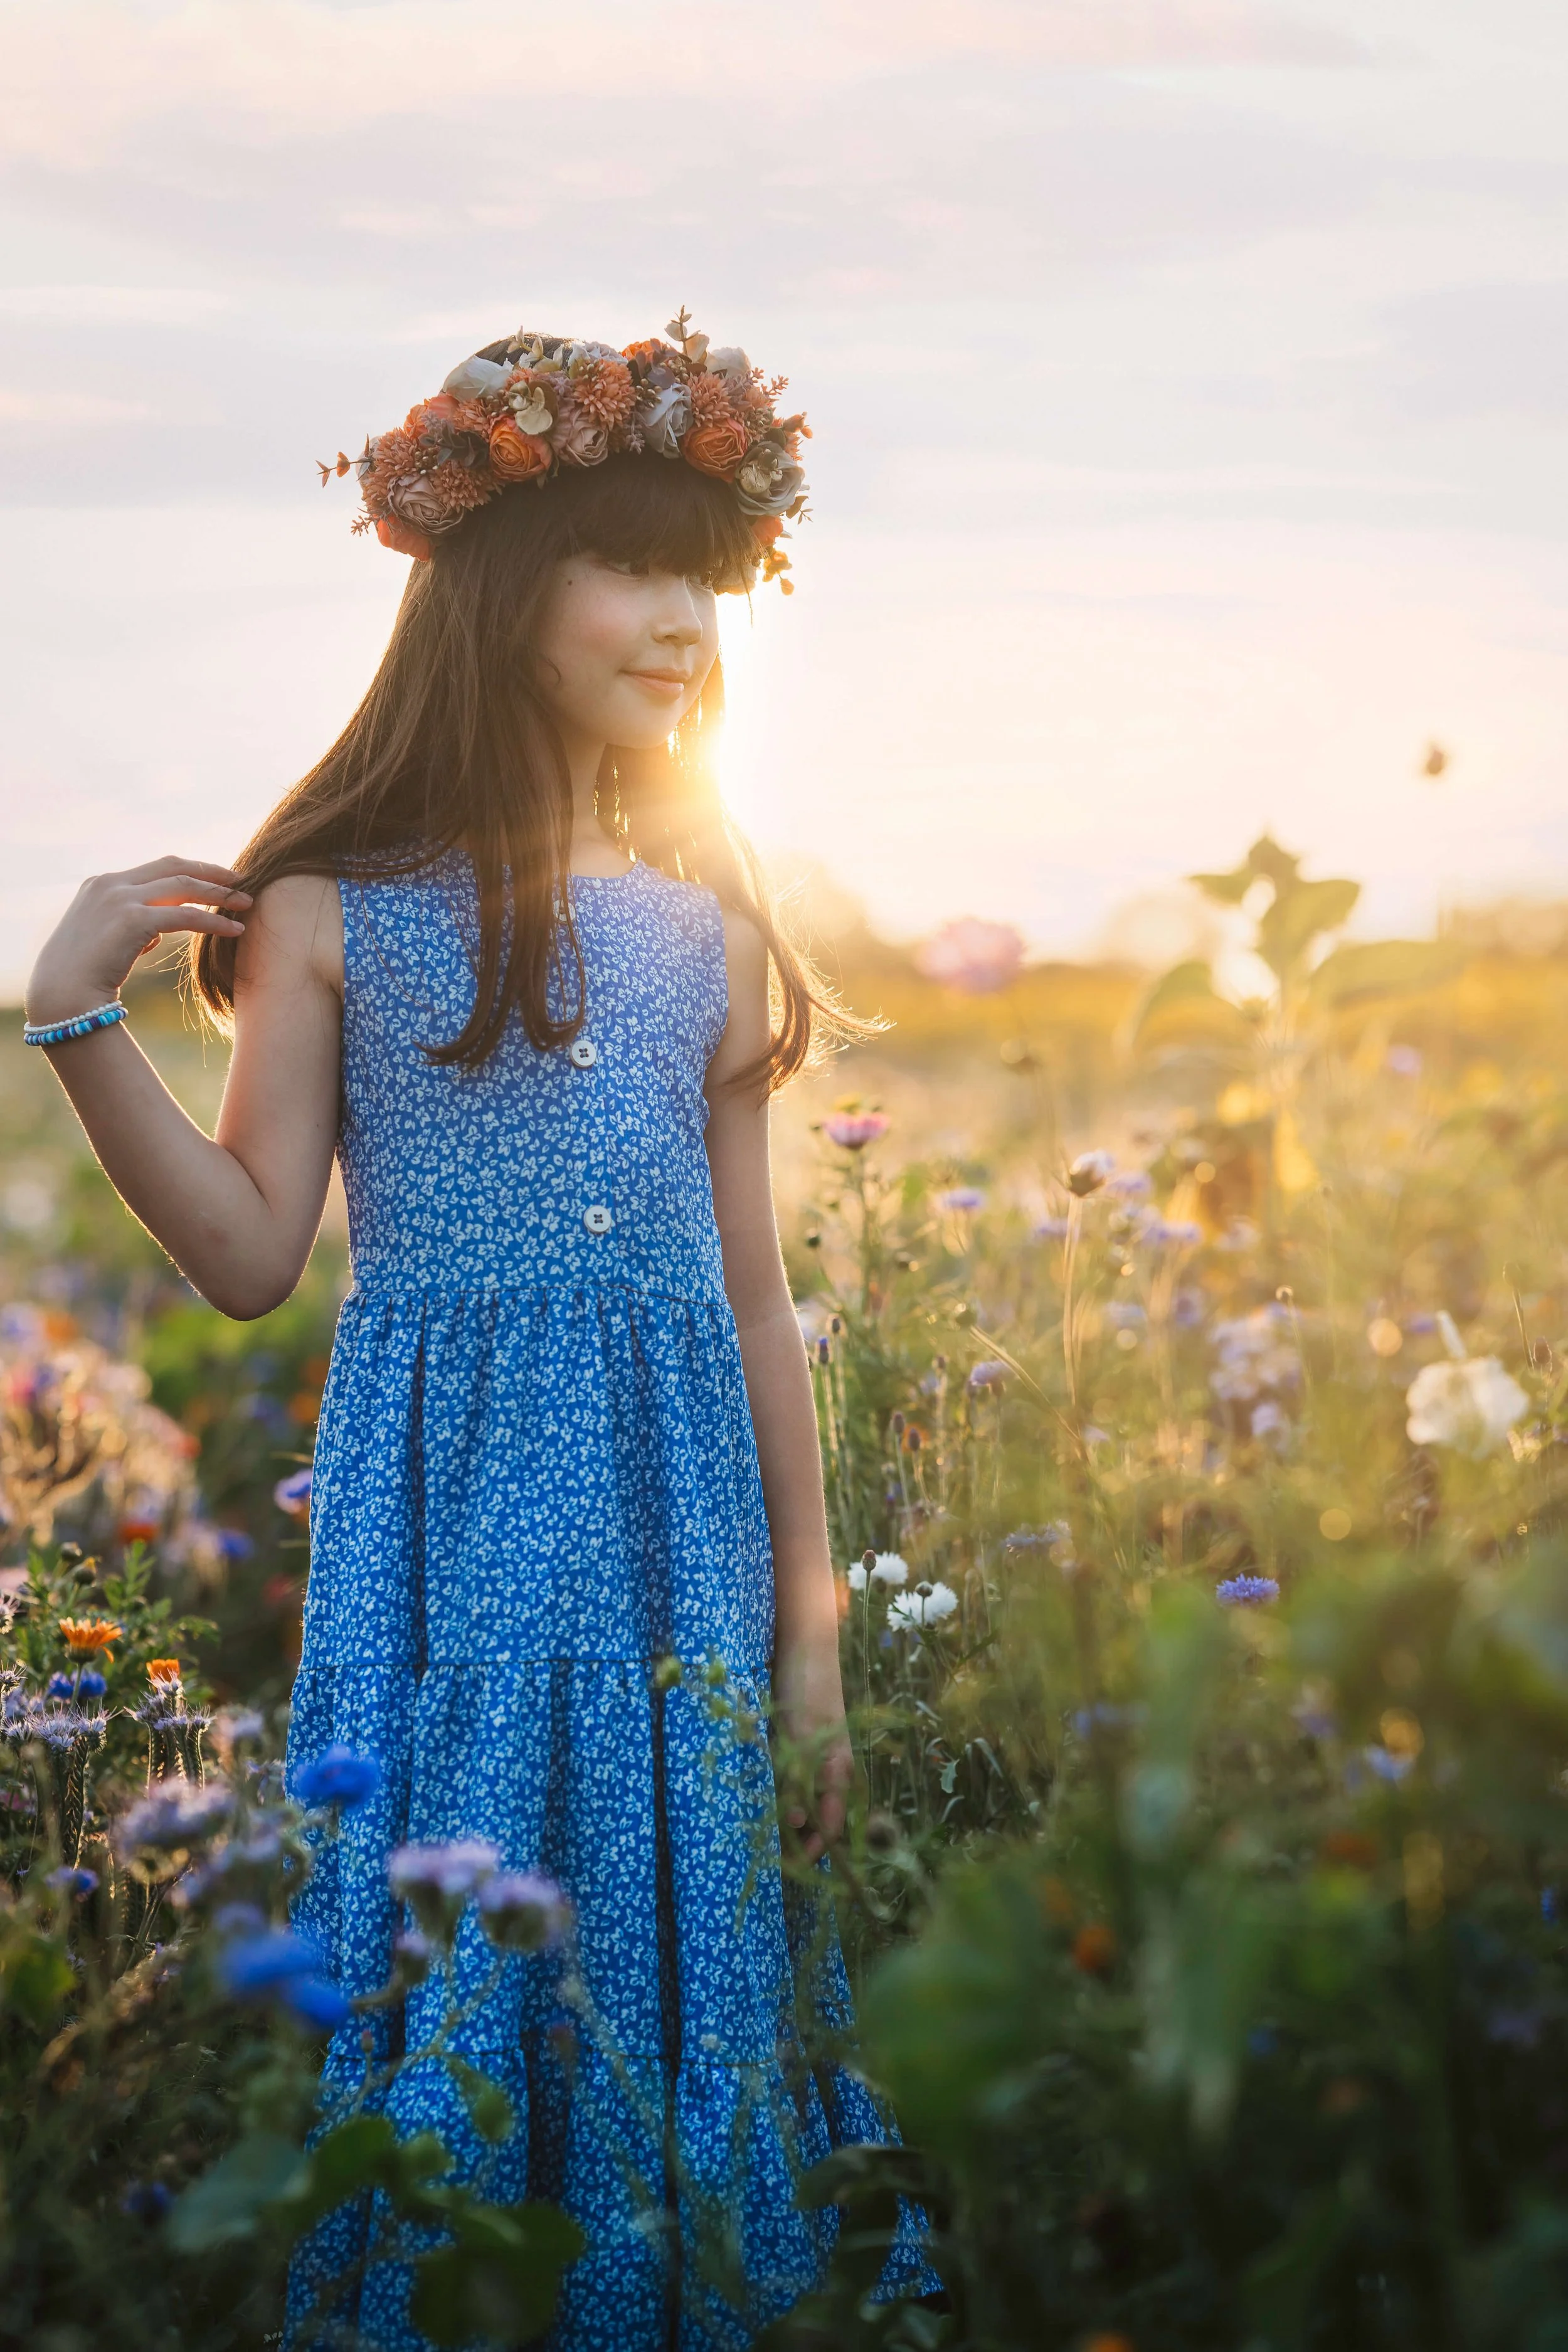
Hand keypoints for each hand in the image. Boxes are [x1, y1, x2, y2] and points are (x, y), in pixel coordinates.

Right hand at [26, 858, 252, 1026]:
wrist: (62, 995)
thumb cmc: (82, 977)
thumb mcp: (105, 942)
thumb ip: (130, 929)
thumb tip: (156, 936)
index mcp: (101, 884)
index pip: (155, 868)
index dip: (190, 870)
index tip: (216, 878)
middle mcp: (110, 884)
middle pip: (173, 866)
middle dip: (211, 872)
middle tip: (241, 880)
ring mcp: (120, 899)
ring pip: (184, 886)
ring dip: (220, 894)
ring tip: (247, 904)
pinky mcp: (133, 920)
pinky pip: (186, 916)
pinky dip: (214, 921)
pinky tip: (235, 930)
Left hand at [773, 1635, 853, 1863]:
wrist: (804, 1644)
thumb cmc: (807, 1688)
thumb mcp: (800, 1734)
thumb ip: (797, 1777)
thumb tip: (791, 1821)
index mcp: (839, 1772)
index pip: (829, 1828)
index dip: (808, 1851)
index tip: (781, 1867)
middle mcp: (831, 1770)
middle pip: (815, 1818)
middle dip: (792, 1839)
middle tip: (761, 1853)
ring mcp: (816, 1757)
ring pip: (801, 1800)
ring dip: (781, 1816)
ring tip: (753, 1830)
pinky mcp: (800, 1744)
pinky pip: (790, 1779)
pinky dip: (776, 1791)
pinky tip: (754, 1795)